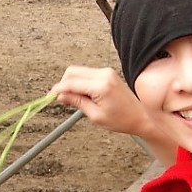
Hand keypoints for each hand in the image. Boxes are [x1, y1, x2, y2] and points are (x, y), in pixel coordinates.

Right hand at [50, 66, 175, 164]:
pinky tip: (82, 95)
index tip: (50, 97)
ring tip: (73, 100)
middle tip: (60, 99)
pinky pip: (87, 74)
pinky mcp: (108, 73)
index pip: (71, 82)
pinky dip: (80, 82)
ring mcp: (106, 72)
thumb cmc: (122, 120)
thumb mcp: (95, 115)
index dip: (58, 89)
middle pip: (72, 72)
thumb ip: (76, 102)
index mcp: (100, 86)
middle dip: (63, 84)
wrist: (141, 117)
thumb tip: (60, 96)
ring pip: (79, 71)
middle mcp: (103, 75)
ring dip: (71, 83)